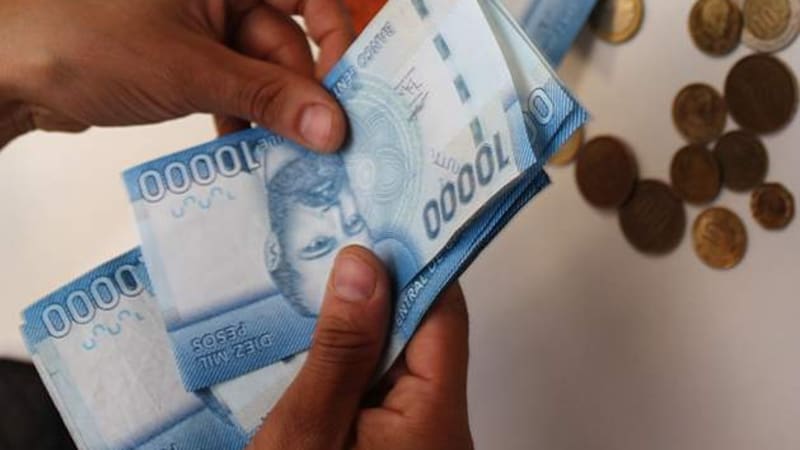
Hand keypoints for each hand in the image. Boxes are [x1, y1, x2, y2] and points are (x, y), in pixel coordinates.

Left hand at [0, 0, 352, 150]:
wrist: (8, 69)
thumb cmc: (85, 40)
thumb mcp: (189, 69)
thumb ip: (267, 97)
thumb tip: (334, 128)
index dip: (337, 39)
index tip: (348, 93)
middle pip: (288, 44)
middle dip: (302, 97)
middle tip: (322, 149)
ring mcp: (205, 28)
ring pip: (262, 74)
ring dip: (273, 117)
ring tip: (284, 160)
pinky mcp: (188, 62)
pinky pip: (235, 90)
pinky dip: (242, 120)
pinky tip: (243, 153)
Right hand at [249, 246, 473, 449]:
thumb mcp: (307, 430)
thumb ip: (339, 351)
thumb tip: (362, 266)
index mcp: (433, 417)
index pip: (442, 314)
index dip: (412, 264)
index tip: (374, 225)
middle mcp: (439, 423)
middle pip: (421, 334)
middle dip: (376, 292)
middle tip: (328, 251)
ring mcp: (419, 435)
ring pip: (397, 359)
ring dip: (359, 329)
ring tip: (313, 292)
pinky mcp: (395, 443)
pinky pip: (381, 387)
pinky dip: (352, 363)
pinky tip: (316, 347)